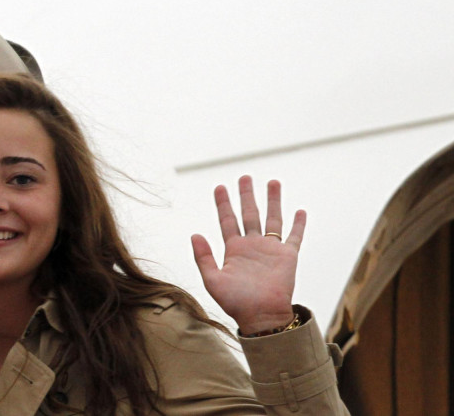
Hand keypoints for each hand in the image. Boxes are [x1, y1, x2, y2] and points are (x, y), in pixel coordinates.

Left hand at [191, 175, 304, 334]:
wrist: (261, 317)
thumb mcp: (212, 280)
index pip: (227, 220)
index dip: (223, 203)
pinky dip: (298, 224)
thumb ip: (203, 257)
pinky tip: (299, 211)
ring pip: (272, 219)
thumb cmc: (235, 303)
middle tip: (245, 177)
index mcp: (233, 249)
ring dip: (273, 201)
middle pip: (249, 214)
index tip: (220, 186)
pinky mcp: (288, 257)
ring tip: (273, 182)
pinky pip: (294, 237)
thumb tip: (195, 234)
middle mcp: (252, 246)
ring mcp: (270, 250)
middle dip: (247, 195)